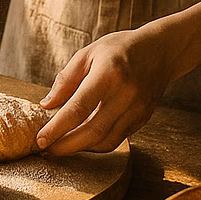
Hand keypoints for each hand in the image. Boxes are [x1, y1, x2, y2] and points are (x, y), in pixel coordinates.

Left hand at [35, 22, 176, 154]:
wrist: (160, 51)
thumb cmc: (120, 48)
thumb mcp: (89, 53)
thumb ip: (66, 79)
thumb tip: (47, 105)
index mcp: (108, 74)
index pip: (78, 108)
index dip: (57, 128)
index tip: (40, 140)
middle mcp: (125, 94)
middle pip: (92, 131)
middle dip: (66, 146)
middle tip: (46, 151)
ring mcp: (137, 110)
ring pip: (105, 141)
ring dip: (81, 148)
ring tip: (61, 146)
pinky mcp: (142, 119)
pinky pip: (116, 139)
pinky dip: (97, 144)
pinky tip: (83, 139)